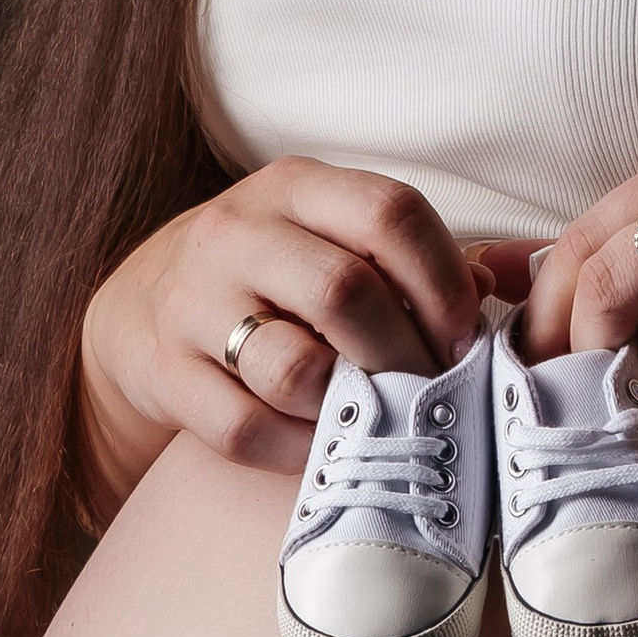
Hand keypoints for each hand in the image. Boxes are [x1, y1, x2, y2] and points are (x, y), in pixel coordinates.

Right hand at [77, 159, 489, 512]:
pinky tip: (325, 443)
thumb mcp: (330, 236)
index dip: (443, 280)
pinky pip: (246, 428)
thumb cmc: (273, 275)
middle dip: (406, 353)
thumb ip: (413, 256)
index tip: (466, 334)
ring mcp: (193, 304)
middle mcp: (236, 234)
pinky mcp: (165, 374)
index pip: (389, 212)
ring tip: (378, 415)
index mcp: (295, 188)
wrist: (142, 307)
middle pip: (345, 290)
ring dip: (352, 405)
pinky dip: (300, 448)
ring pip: (292, 367)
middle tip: (433, 388)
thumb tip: (495, 287)